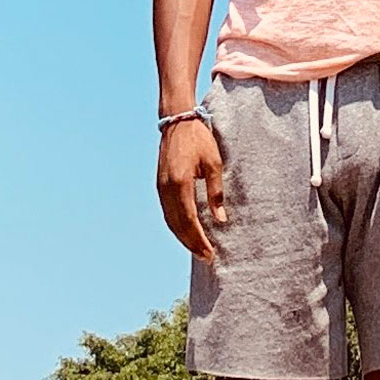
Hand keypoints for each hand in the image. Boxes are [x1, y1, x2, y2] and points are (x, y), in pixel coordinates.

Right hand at [157, 120, 227, 261]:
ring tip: (197, 250)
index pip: (189, 220)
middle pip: (177, 225)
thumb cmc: (199, 139)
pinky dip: (176, 226)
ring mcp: (160, 187)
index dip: (199, 239)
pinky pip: (167, 212)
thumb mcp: (214, 164)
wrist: (178, 121)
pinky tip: (186, 232)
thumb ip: (216, 193)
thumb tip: (220, 219)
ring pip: (170, 220)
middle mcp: (166, 189)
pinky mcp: (160, 185)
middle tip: (206, 258)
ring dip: (182, 237)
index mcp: (180, 183)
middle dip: (191, 243)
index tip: (210, 253)